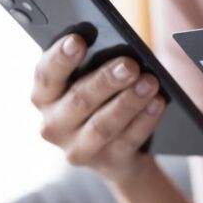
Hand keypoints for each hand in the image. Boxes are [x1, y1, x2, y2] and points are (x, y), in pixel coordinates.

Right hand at [30, 34, 166, 183]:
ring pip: (103, 124)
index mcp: (45, 97)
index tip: (78, 40)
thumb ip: (93, 64)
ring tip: (150, 82)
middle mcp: (53, 125)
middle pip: (79, 100)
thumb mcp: (90, 81)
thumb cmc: (101, 100)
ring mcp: (78, 149)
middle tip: (130, 65)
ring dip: (129, 102)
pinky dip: (145, 120)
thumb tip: (118, 48)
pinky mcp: (107, 163)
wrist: (117, 152)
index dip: (60, 57)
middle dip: (106, 80)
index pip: (46, 75)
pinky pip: (128, 140)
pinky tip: (158, 102)